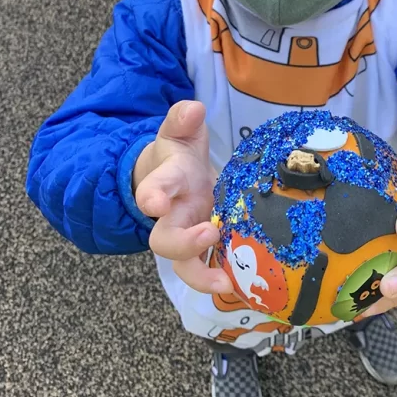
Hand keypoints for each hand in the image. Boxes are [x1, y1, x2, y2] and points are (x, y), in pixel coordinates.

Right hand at [134, 101, 231, 294]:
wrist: (176, 179)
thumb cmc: (178, 156)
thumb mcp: (180, 133)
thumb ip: (182, 120)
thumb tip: (193, 108)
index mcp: (166, 183)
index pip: (153, 189)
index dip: (151, 196)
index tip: (153, 203)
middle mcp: (172, 216)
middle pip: (164, 240)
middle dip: (183, 242)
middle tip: (209, 235)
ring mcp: (187, 236)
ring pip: (184, 264)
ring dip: (202, 275)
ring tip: (227, 284)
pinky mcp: (203, 250)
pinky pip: (207, 270)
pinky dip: (222, 280)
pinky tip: (244, 288)